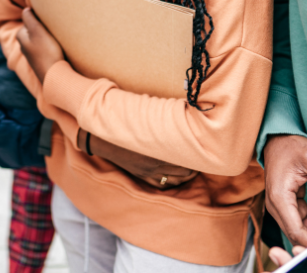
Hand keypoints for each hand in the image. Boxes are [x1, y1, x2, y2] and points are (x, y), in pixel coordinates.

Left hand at [17, 8, 64, 82]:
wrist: (54, 76)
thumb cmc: (46, 52)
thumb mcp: (37, 31)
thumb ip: (29, 18)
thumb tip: (26, 9)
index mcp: (21, 36)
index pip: (29, 19)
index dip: (39, 18)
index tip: (48, 21)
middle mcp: (24, 46)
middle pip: (34, 29)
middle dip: (42, 27)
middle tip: (53, 29)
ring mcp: (32, 55)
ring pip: (40, 39)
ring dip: (47, 37)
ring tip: (55, 39)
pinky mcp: (40, 61)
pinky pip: (44, 48)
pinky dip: (49, 46)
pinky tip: (56, 49)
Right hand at [81, 129, 197, 189]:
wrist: (105, 136)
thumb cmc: (128, 122)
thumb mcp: (148, 121)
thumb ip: (166, 123)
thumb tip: (185, 121)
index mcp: (159, 149)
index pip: (187, 160)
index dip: (197, 158)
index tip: (202, 151)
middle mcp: (155, 164)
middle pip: (185, 172)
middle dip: (194, 167)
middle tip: (198, 159)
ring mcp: (148, 172)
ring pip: (176, 181)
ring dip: (186, 176)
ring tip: (191, 168)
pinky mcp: (141, 176)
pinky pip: (162, 185)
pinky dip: (172, 182)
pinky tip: (176, 176)